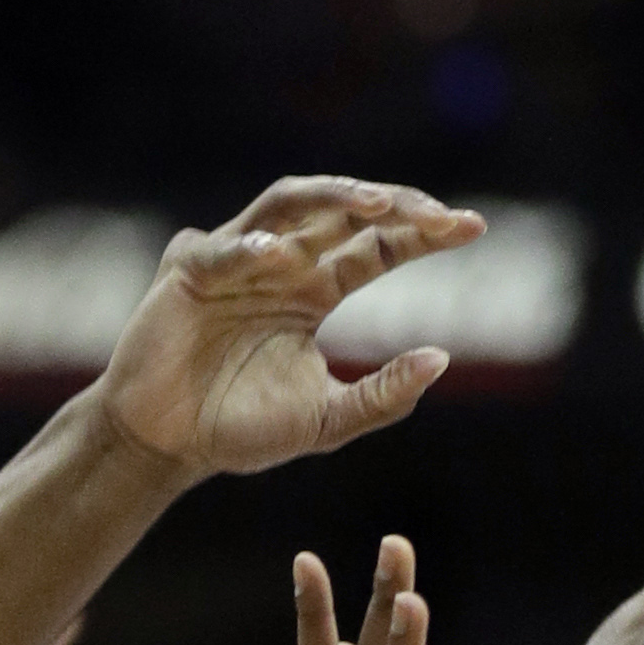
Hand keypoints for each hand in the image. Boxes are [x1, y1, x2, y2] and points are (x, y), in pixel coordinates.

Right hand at [98, 176, 484, 479]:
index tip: (474, 229)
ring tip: (377, 204)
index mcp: (315, 291)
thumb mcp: (327, 421)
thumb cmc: (240, 429)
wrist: (169, 447)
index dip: (424, 234)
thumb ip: (382, 396)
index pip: (379, 248)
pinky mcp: (189, 272)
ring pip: (290, 204)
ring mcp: (236, 259)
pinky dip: (249, 249)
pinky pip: (224, 250)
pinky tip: (280, 257)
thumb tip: (442, 358)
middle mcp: (282, 264)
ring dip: (334, 197)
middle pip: (345, 213)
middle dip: (394, 206)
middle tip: (439, 215)